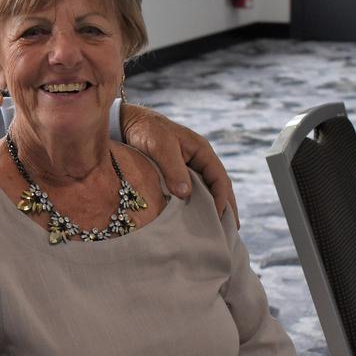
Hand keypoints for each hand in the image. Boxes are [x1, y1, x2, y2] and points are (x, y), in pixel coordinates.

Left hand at [120, 103, 238, 226]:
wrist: (125, 122)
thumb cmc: (145, 129)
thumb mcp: (161, 146)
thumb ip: (174, 168)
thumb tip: (187, 194)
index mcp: (201, 151)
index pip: (219, 179)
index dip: (222, 199)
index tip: (219, 219)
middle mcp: (198, 160)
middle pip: (218, 187)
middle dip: (226, 209)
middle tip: (230, 233)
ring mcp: (187, 167)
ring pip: (205, 191)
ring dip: (212, 209)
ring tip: (217, 232)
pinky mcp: (174, 175)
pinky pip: (190, 192)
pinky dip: (195, 206)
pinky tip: (194, 220)